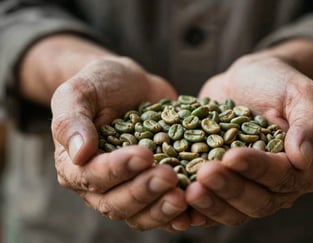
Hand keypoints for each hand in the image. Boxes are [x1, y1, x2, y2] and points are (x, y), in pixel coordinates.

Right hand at [51, 57, 188, 230]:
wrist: (132, 86)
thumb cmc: (101, 85)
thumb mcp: (79, 92)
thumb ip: (71, 120)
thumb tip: (79, 154)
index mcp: (75, 165)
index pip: (92, 176)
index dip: (117, 170)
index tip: (144, 155)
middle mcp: (99, 185)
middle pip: (116, 203)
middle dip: (143, 191)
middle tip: (169, 176)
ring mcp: (128, 188)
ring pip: (139, 214)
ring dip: (161, 209)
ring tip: (184, 197)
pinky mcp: (152, 187)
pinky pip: (161, 208)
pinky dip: (177, 212)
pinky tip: (194, 208)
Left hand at [186, 54, 312, 225]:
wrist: (244, 81)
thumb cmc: (276, 82)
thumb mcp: (299, 93)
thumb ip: (309, 123)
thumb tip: (303, 158)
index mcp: (302, 168)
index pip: (281, 177)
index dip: (256, 169)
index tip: (232, 155)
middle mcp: (276, 186)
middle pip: (256, 201)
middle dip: (229, 189)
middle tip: (204, 173)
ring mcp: (247, 188)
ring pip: (232, 211)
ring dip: (210, 203)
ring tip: (188, 190)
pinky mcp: (222, 185)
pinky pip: (210, 205)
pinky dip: (195, 209)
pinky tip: (177, 201)